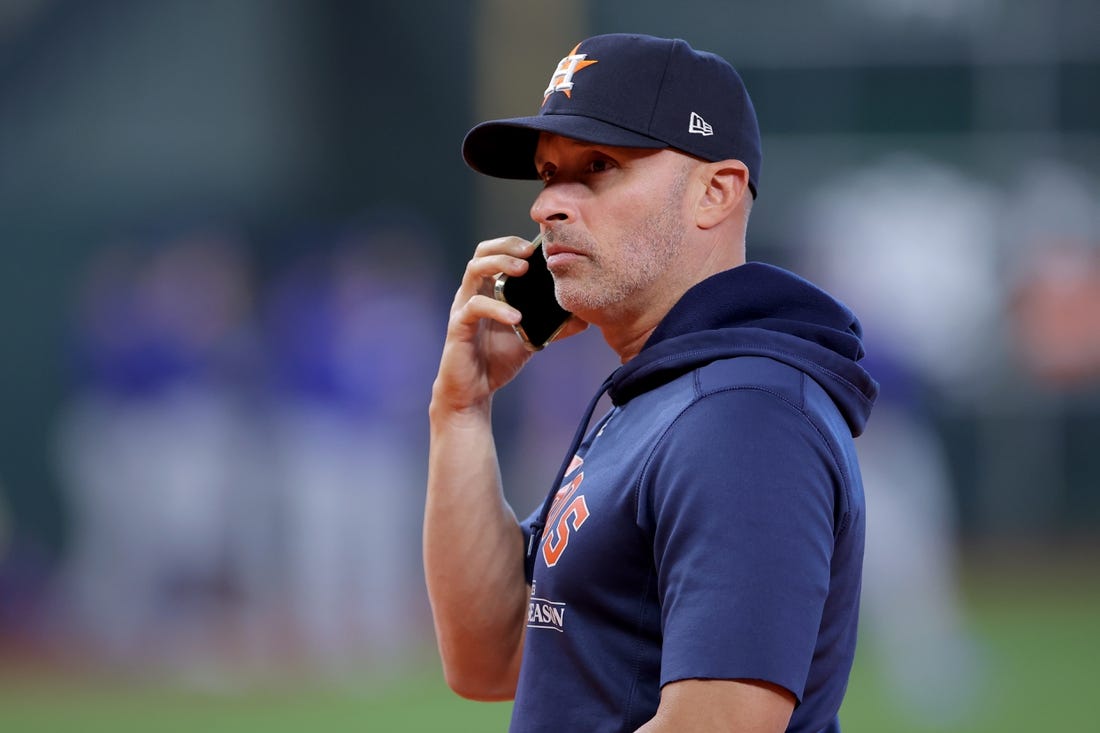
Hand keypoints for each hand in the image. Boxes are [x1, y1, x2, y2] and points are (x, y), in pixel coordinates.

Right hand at [431, 236, 541, 415]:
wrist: (474, 390)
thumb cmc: (498, 359)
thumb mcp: (532, 338)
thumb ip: (553, 325)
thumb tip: (585, 317)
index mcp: (489, 289)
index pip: (497, 252)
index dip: (515, 242)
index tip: (541, 245)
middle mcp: (474, 292)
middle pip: (482, 252)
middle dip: (506, 245)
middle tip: (530, 252)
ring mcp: (463, 306)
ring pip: (474, 270)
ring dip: (499, 264)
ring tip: (522, 271)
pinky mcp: (458, 326)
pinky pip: (474, 307)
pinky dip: (497, 308)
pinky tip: (516, 317)